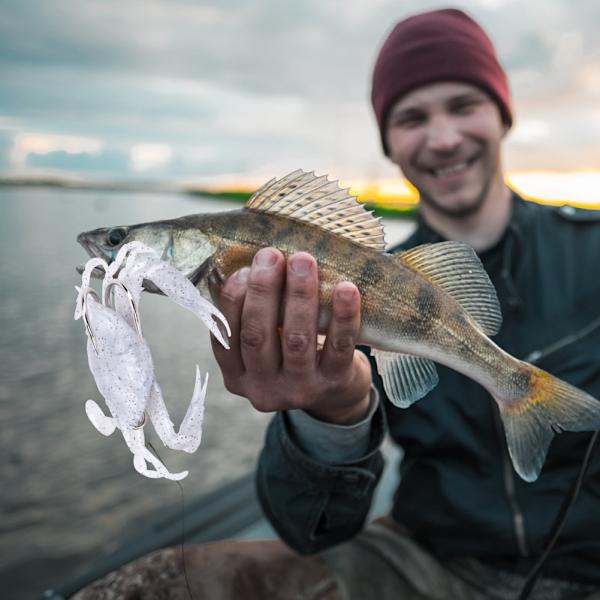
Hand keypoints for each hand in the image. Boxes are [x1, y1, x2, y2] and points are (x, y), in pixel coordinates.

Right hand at [210, 247, 371, 423]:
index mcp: (237, 375)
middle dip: (263, 290)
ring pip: (296, 339)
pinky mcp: (334, 383)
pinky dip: (342, 316)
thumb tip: (254, 261)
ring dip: (299, 295)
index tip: (244, 268)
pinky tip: (345, 289)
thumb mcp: (266, 344)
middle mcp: (263, 388)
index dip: (232, 300)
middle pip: (257, 336)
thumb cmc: (293, 354)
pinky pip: (338, 347)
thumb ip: (254, 314)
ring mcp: (299, 389)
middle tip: (271, 255)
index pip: (225, 337)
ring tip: (303, 261)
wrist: (337, 392)